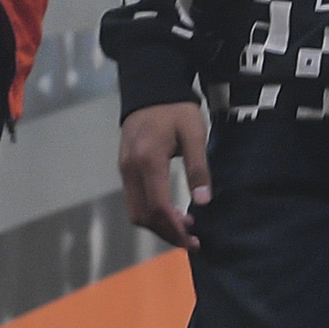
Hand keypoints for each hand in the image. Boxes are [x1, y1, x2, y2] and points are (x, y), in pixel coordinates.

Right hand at [120, 102, 213, 247]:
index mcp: (148, 160)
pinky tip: (171, 211)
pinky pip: (134, 199)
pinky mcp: (125, 167)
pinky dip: (151, 213)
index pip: (158, 207)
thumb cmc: (176, 108)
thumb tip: (203, 201)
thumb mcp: (194, 133)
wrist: (151, 87)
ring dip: (159, 225)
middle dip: (167, 233)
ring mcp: (124, 169)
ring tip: (185, 227)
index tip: (194, 241)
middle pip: (143, 216)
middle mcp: (130, 168)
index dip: (175, 229)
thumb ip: (198, 167)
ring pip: (136, 211)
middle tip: (193, 240)